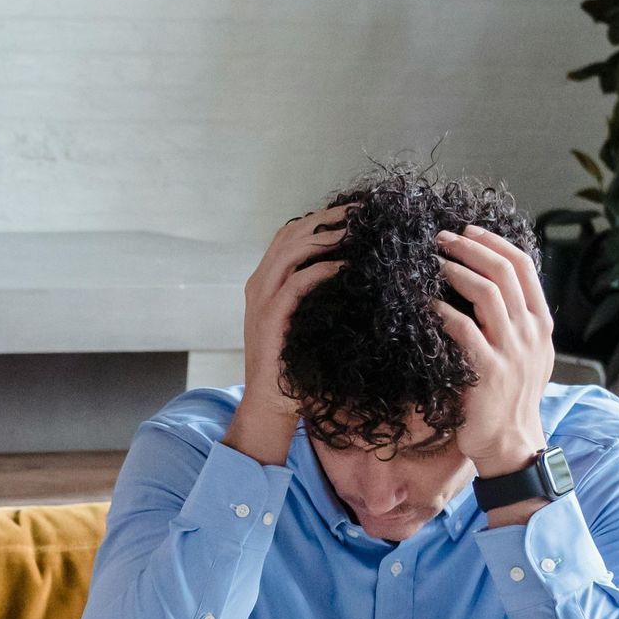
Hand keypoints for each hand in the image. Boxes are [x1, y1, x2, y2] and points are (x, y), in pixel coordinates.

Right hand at [223, 207, 346, 463]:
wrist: (271, 406)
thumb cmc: (296, 367)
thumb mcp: (305, 322)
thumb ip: (316, 296)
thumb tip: (351, 272)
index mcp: (265, 282)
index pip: (290, 235)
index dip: (320, 219)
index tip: (353, 213)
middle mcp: (259, 284)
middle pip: (291, 233)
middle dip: (327, 218)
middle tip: (359, 212)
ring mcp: (261, 301)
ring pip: (290, 250)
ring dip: (324, 236)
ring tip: (354, 230)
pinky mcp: (270, 318)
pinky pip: (296, 283)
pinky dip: (320, 270)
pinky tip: (344, 266)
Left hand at [436, 227, 553, 488]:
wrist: (511, 443)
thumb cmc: (509, 397)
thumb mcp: (525, 354)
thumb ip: (514, 322)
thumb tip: (487, 285)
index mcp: (541, 323)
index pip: (524, 267)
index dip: (494, 242)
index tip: (467, 230)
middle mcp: (531, 332)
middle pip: (505, 271)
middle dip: (470, 247)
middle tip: (441, 238)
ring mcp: (512, 350)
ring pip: (488, 293)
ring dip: (457, 271)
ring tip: (432, 263)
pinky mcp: (489, 371)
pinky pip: (464, 329)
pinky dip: (444, 312)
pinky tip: (426, 305)